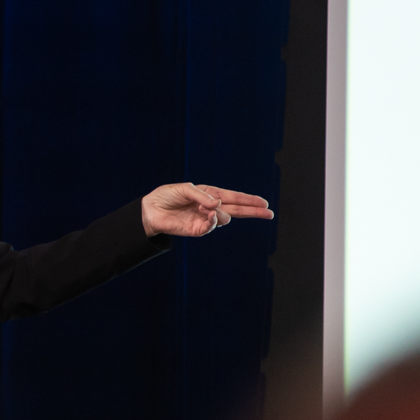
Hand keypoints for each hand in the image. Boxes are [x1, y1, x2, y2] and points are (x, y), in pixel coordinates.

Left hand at [141, 182, 272, 237]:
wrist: (150, 210)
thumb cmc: (167, 196)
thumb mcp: (185, 189)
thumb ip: (202, 195)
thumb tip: (218, 204)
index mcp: (210, 194)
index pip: (234, 197)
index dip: (249, 200)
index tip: (264, 202)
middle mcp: (211, 207)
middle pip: (237, 210)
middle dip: (253, 211)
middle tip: (269, 213)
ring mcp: (205, 219)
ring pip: (225, 218)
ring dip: (222, 213)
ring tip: (209, 210)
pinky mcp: (197, 230)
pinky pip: (210, 227)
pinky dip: (213, 221)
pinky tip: (211, 215)